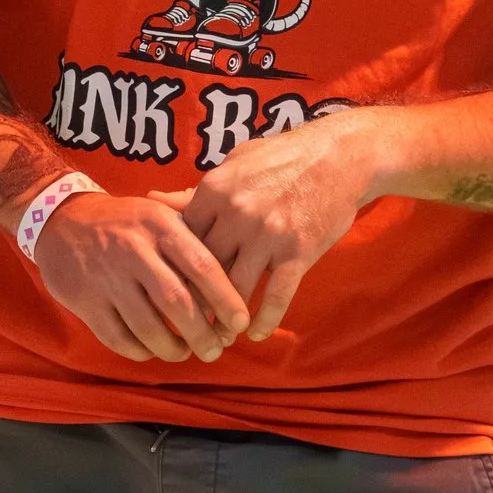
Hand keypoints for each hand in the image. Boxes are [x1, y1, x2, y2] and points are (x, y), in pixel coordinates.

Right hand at [34, 189, 249, 364]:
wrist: (62, 220)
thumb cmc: (126, 223)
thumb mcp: (159, 214)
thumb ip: (195, 237)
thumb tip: (237, 278)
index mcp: (159, 225)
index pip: (202, 264)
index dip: (226, 298)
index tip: (241, 323)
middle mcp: (134, 249)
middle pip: (177, 302)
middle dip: (202, 333)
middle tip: (215, 350)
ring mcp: (107, 277)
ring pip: (147, 327)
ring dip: (172, 348)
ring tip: (184, 353)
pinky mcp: (85, 301)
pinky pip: (118, 338)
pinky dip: (140, 352)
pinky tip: (151, 351)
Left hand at [182, 111, 382, 339]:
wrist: (340, 155)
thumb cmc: (281, 158)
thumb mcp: (234, 165)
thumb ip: (195, 191)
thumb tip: (153, 199)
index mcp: (215, 190)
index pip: (183, 240)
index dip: (176, 268)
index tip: (171, 289)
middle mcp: (237, 214)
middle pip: (204, 269)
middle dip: (195, 300)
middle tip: (188, 324)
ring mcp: (268, 235)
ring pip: (236, 289)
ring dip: (225, 319)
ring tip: (219, 337)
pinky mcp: (298, 252)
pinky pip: (276, 296)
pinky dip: (265, 321)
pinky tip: (256, 334)